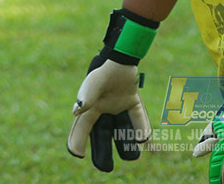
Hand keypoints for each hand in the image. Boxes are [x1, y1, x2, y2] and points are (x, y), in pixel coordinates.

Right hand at [67, 56, 150, 171]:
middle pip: (103, 134)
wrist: (123, 55)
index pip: (82, 128)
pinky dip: (141, 126)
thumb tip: (76, 111)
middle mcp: (104, 108)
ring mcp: (118, 104)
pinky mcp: (132, 99)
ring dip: (126, 142)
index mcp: (91, 107)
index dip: (77, 142)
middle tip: (105, 168)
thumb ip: (86, 96)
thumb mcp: (94, 82)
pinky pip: (137, 116)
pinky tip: (147, 139)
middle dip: (103, 152)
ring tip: (133, 157)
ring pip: (122, 128)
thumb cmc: (105, 68)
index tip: (77, 154)